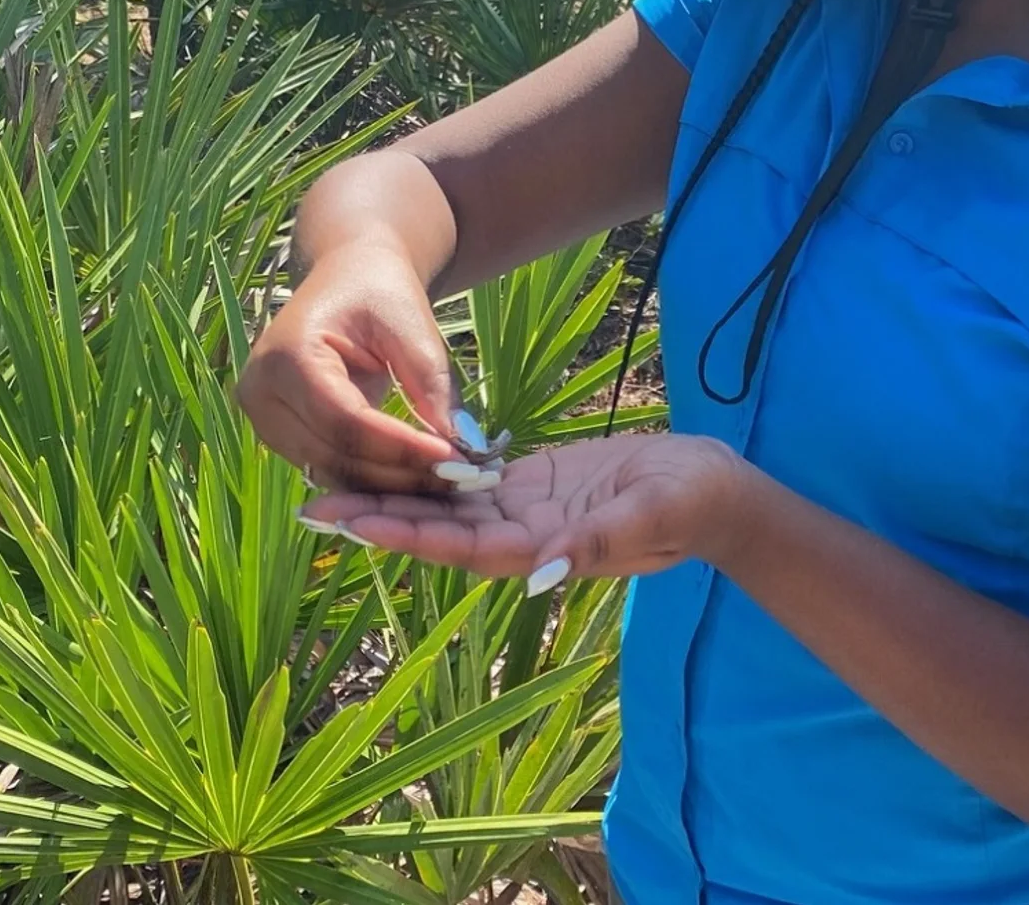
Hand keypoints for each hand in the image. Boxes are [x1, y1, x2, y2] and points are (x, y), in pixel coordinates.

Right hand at [235, 238, 460, 493]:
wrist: (347, 277)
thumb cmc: (379, 292)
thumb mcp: (412, 325)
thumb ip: (431, 383)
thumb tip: (460, 446)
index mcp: (287, 355)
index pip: (345, 420)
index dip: (400, 447)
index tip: (454, 458)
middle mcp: (261, 393)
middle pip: (333, 455)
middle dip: (399, 473)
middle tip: (459, 478)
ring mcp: (263, 420)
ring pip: (330, 471)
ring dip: (388, 484)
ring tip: (444, 480)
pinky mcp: (278, 436)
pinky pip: (328, 468)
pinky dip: (373, 478)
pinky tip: (416, 476)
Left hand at [299, 433, 759, 593]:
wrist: (718, 490)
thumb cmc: (693, 502)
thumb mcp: (650, 516)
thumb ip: (598, 542)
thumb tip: (544, 573)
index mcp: (547, 549)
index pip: (462, 547)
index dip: (408, 534)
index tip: (355, 523)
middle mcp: (525, 538)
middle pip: (439, 531)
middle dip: (378, 517)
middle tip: (310, 506)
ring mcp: (528, 512)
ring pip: (447, 507)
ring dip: (393, 496)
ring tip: (332, 479)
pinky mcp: (536, 485)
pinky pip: (473, 483)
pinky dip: (432, 473)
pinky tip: (392, 457)